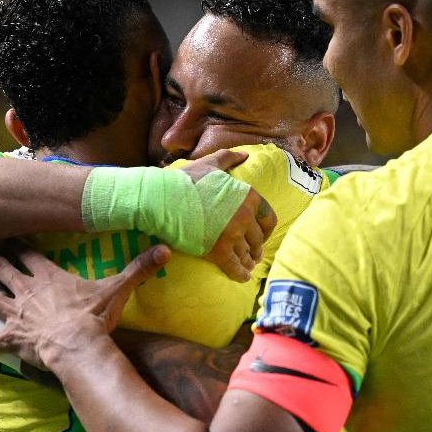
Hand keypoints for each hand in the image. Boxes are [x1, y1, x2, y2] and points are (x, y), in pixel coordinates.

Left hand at [0, 241, 170, 369]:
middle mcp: (26, 291)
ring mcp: (15, 314)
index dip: (13, 241)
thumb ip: (139, 268)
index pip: (27, 253)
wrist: (78, 344)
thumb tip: (166, 248)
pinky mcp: (11, 338)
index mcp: (48, 276)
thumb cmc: (95, 316)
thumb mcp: (118, 289)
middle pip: (0, 268)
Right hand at [182, 149, 277, 281]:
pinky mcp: (218, 250)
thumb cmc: (185, 181)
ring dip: (248, 261)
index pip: (268, 218)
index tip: (260, 235)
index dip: (265, 229)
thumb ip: (228, 159)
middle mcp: (245, 215)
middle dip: (256, 247)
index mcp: (248, 196)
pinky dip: (240, 274)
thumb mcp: (209, 164)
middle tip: (253, 253)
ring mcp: (232, 234)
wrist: (163, 199)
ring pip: (247, 254)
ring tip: (247, 265)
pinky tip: (242, 277)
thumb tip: (244, 155)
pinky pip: (235, 267)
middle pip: (258, 238)